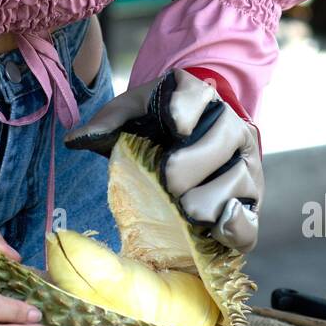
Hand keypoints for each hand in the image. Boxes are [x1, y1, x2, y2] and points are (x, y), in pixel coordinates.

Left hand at [65, 68, 262, 251]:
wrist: (190, 147)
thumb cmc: (155, 129)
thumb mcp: (131, 115)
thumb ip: (108, 121)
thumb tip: (75, 139)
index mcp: (202, 98)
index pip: (198, 96)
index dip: (183, 112)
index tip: (172, 126)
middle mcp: (233, 127)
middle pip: (220, 143)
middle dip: (185, 169)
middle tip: (167, 181)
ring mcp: (247, 166)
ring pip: (237, 183)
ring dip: (204, 202)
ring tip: (183, 209)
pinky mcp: (250, 204)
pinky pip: (249, 222)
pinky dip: (233, 229)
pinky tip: (211, 230)